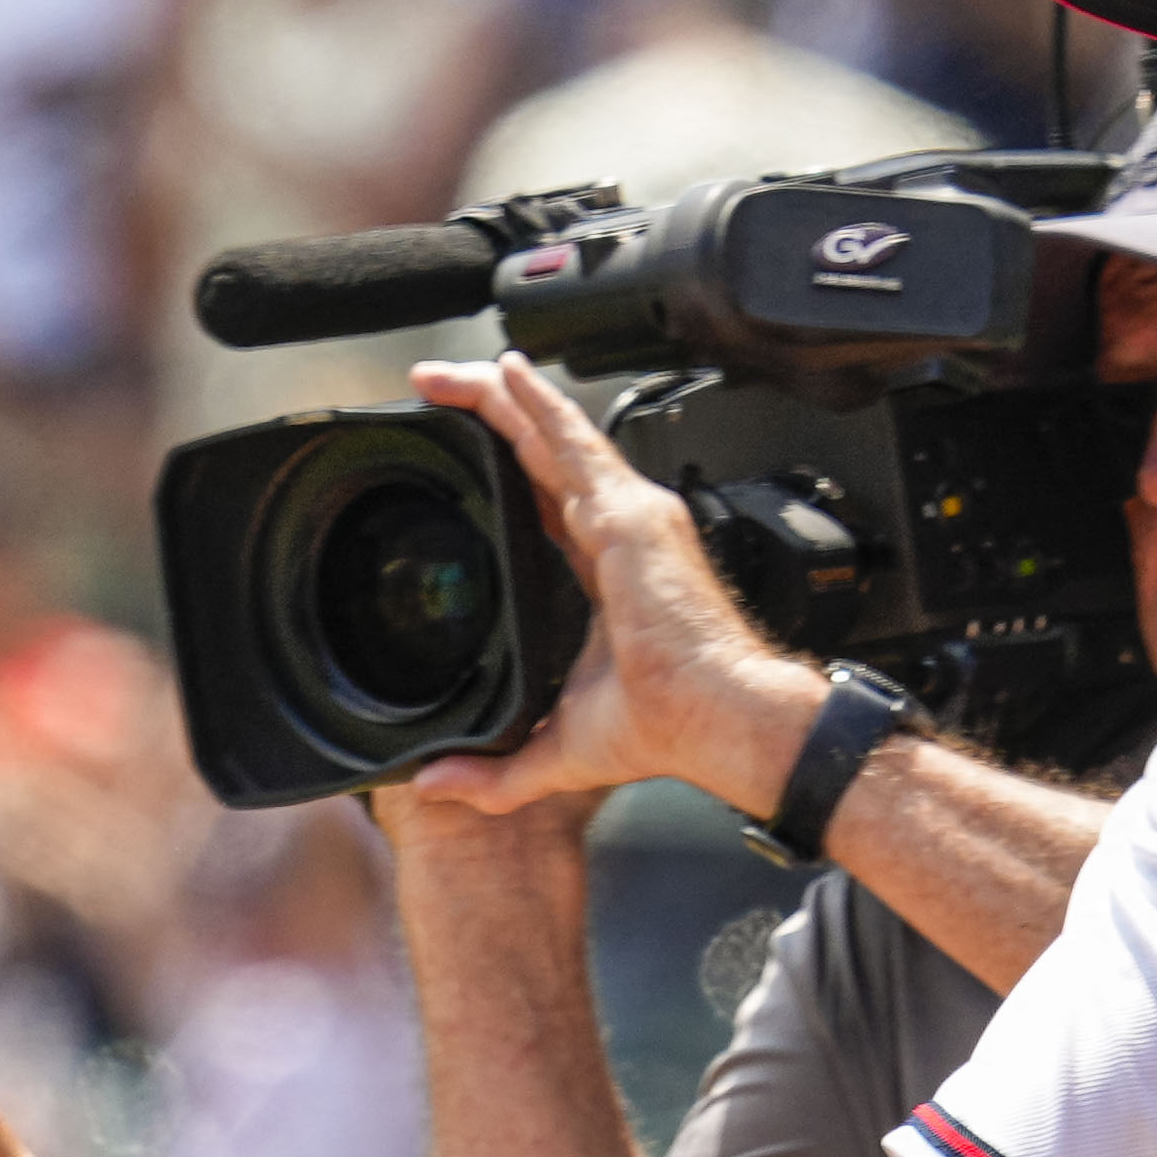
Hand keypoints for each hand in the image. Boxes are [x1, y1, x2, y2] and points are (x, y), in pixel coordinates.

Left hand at [399, 357, 822, 821]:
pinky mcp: (632, 516)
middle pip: (542, 455)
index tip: (463, 452)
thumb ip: (495, 773)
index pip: (545, 501)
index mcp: (605, 571)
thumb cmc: (670, 725)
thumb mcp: (557, 748)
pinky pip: (576, 443)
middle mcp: (619, 533)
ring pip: (554, 436)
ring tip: (451, 372)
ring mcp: (629, 518)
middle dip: (491, 416)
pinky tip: (506, 375)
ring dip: (503, 398)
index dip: (506, 468)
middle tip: (435, 390)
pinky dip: (541, 406)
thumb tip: (437, 785)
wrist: (720, 719)